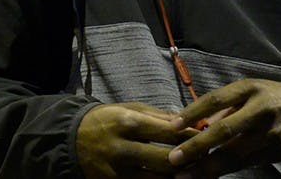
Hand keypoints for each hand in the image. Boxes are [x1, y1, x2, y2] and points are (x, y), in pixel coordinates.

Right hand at [77, 102, 197, 177]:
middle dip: (191, 161)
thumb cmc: (108, 120)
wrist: (72, 140)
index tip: (208, 136)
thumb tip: (189, 120)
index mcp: (129, 123)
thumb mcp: (131, 109)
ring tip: (196, 172)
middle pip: (166, 161)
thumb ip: (159, 116)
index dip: (193, 136)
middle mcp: (123, 149)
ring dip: (180, 177)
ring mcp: (117, 172)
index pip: (170, 132)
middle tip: (207, 158)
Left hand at [166, 79, 280, 177]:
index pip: (217, 100)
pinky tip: (205, 177)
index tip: (172, 125)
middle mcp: (260, 111)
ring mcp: (268, 134)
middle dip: (197, 147)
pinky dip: (222, 172)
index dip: (193, 113)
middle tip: (174, 158)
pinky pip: (243, 165)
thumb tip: (195, 123)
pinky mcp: (273, 153)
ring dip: (206, 168)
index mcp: (250, 89)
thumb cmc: (268, 97)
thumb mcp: (248, 90)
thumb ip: (223, 106)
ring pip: (233, 155)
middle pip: (224, 131)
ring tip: (183, 176)